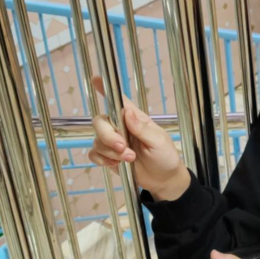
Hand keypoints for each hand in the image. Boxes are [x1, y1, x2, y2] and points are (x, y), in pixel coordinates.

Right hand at [88, 76, 190, 200]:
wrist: (163, 179)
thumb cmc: (165, 155)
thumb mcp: (158, 141)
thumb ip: (142, 129)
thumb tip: (128, 112)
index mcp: (135, 118)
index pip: (119, 101)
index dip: (106, 89)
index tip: (96, 79)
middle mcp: (121, 127)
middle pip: (100, 122)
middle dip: (108, 136)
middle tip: (123, 148)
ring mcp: (113, 142)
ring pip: (97, 140)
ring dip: (110, 152)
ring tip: (129, 159)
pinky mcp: (108, 156)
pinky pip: (94, 154)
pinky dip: (102, 160)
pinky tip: (116, 164)